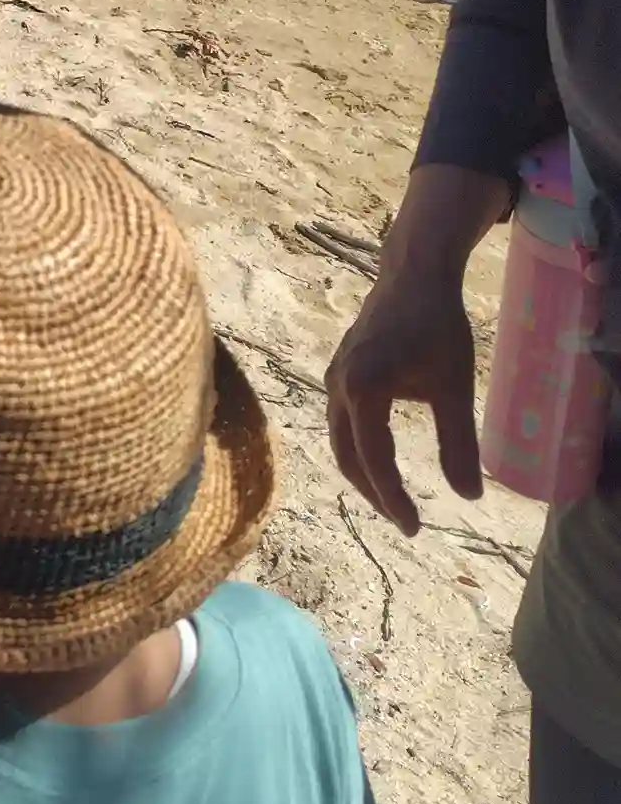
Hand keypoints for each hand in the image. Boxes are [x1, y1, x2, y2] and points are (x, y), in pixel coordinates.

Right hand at [324, 164, 508, 533]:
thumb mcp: (454, 387)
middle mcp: (338, 386)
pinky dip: (359, 449)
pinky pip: (342, 422)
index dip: (393, 498)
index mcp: (363, 390)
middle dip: (374, 493)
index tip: (415, 528)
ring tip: (394, 498)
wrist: (413, 275)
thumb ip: (459, 443)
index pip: (374, 459)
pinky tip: (381, 456)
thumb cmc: (437, 327)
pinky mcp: (339, 371)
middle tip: (406, 522)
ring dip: (365, 473)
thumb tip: (469, 496)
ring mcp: (334, 378)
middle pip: (347, 456)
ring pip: (341, 440)